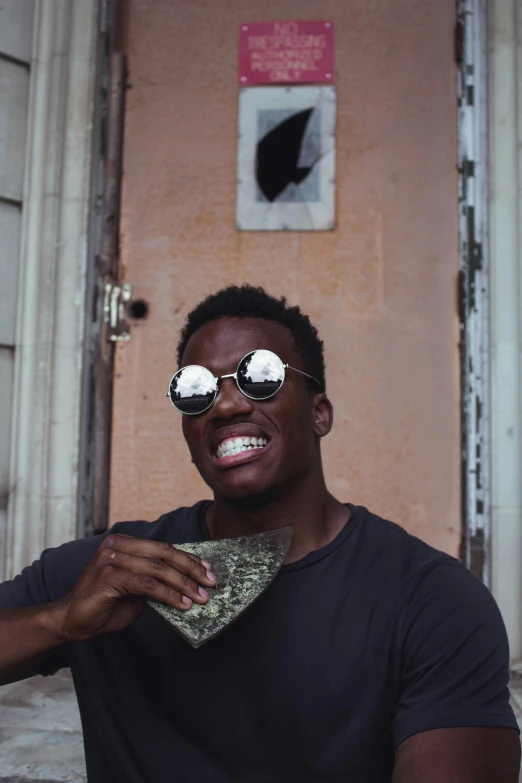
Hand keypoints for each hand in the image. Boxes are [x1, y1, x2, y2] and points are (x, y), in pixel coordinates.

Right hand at [54, 534, 216, 641]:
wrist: (72, 621)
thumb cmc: (105, 605)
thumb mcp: (135, 588)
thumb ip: (155, 579)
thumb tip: (188, 581)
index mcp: (123, 542)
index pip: (163, 547)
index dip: (188, 558)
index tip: (208, 569)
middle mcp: (116, 545)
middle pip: (163, 553)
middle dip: (191, 568)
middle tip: (211, 582)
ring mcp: (111, 559)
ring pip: (158, 569)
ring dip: (184, 584)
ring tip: (201, 597)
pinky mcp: (109, 576)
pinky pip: (148, 585)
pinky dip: (169, 595)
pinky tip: (182, 604)